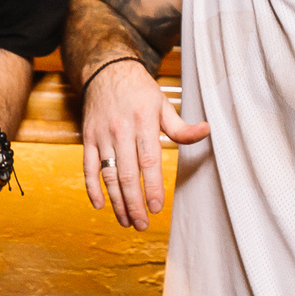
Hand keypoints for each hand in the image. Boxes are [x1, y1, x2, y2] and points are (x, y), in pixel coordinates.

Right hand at [80, 59, 207, 230]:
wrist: (106, 70)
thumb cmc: (140, 90)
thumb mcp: (163, 104)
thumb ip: (181, 127)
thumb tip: (206, 131)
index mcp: (143, 122)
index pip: (149, 160)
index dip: (152, 186)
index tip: (157, 207)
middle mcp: (121, 130)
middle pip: (127, 174)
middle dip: (134, 203)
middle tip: (142, 224)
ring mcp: (102, 135)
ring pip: (108, 175)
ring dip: (116, 201)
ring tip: (126, 221)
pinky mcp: (88, 138)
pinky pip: (88, 167)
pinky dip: (91, 188)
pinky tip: (100, 205)